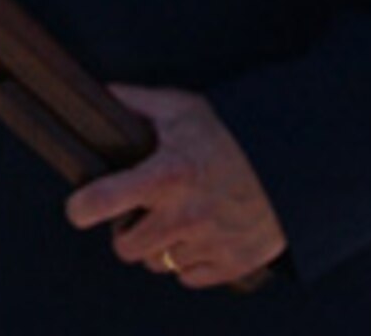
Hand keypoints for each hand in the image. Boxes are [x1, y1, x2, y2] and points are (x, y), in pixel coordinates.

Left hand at [65, 86, 285, 290]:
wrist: (292, 162)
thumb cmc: (233, 133)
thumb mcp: (183, 107)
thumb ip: (138, 102)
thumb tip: (104, 93)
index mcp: (167, 175)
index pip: (106, 199)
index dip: (83, 208)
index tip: (78, 210)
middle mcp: (186, 215)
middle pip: (127, 248)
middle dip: (126, 232)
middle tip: (139, 213)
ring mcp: (210, 243)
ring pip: (157, 263)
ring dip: (158, 247)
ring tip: (173, 220)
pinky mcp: (234, 263)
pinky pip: (189, 276)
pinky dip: (188, 261)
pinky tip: (197, 235)